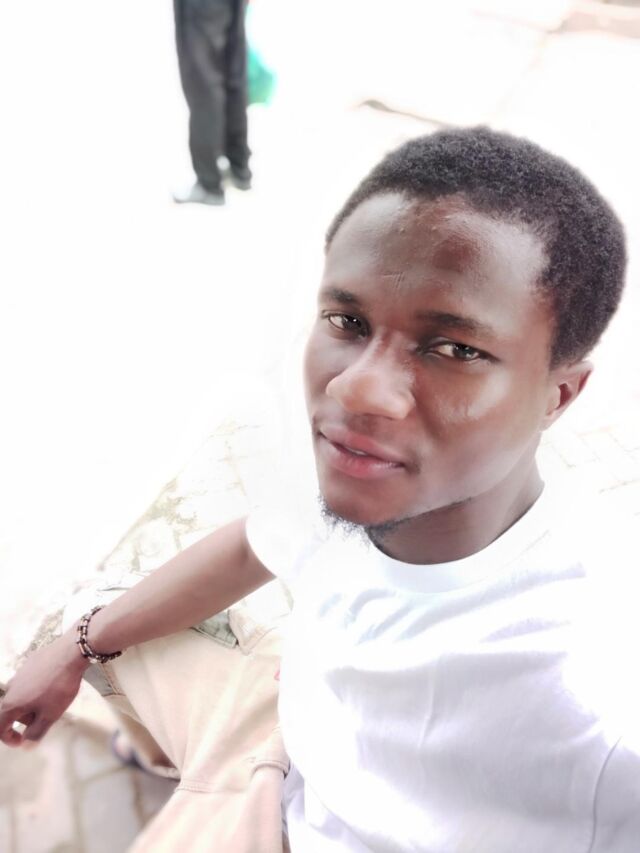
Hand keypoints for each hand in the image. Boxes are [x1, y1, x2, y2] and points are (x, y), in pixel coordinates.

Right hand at [0, 631, 88, 746]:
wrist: (69, 653)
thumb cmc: (58, 687)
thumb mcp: (50, 715)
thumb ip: (36, 733)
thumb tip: (25, 745)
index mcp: (11, 704)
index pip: (0, 728)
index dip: (9, 739)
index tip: (24, 741)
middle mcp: (11, 688)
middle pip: (11, 711)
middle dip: (25, 720)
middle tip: (44, 719)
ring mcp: (19, 673)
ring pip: (21, 696)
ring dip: (31, 704)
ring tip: (51, 702)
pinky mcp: (30, 662)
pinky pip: (29, 682)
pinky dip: (36, 690)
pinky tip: (52, 685)